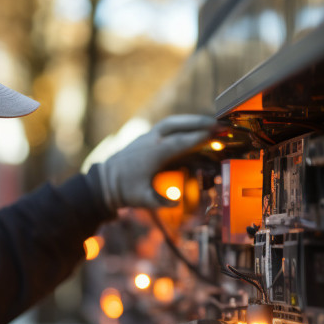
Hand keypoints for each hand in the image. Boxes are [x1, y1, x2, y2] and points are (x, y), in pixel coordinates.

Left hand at [97, 115, 218, 209]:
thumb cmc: (125, 191)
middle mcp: (149, 142)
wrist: (105, 182)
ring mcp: (147, 138)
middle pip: (175, 125)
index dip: (196, 138)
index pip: (178, 143)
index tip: (214, 134)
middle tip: (218, 123)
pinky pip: (166, 127)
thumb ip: (159, 202)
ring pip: (170, 123)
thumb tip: (176, 202)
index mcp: (152, 154)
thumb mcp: (142, 199)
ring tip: (210, 122)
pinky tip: (193, 128)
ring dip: (190, 120)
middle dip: (197, 122)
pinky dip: (181, 125)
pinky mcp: (146, 138)